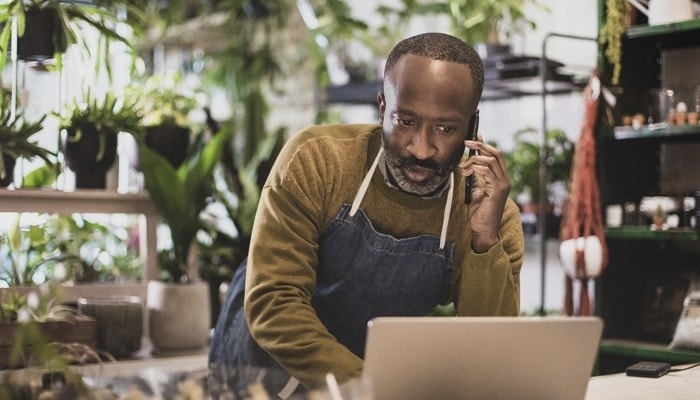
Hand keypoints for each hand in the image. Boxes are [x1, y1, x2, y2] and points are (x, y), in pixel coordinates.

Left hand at [459, 135, 510, 252]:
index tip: (474, 137)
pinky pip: (487, 171)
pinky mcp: (497, 190)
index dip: (485, 144)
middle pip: (496, 154)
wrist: (483, 231)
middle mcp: (505, 180)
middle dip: (481, 145)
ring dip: (474, 160)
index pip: (496, 156)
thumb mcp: (476, 191)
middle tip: (466, 142)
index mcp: (501, 179)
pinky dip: (476, 168)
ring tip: (463, 167)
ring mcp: (503, 185)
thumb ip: (476, 178)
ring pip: (491, 160)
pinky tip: (467, 172)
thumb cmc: (480, 214)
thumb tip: (470, 164)